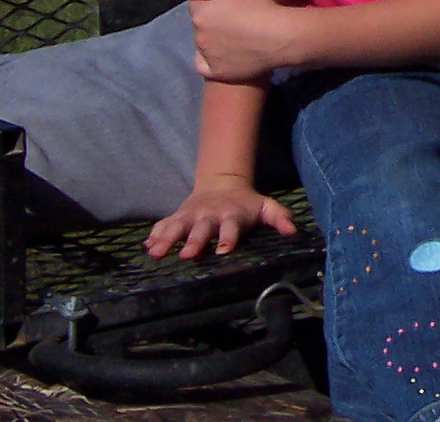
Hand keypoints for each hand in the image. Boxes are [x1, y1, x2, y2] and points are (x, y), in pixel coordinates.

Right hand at [145, 175, 294, 258]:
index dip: (228, 238)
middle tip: (186, 255)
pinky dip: (155, 234)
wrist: (221, 183)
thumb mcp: (265, 207)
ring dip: (166, 239)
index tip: (223, 251)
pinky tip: (146, 246)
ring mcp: (191, 216)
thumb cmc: (245, 203)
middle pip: (200, 229)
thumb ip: (279, 217)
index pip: (230, 228)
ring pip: (177, 227)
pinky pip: (164, 225)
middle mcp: (209, 216)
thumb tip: (293, 231)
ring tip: (155, 253)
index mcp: (230, 216)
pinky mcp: (178, 216)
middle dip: (193, 241)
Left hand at [188, 0, 301, 81]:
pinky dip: (208, 60)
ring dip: (212, 38)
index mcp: (200, 15)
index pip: (196, 5)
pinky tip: (223, 55)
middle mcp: (198, 36)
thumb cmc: (258, 8)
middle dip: (211, 21)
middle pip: (199, 25)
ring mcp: (206, 56)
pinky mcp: (216, 72)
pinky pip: (203, 66)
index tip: (229, 5)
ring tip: (235, 36)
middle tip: (234, 20)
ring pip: (202, 44)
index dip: (212, 2)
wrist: (278, 37)